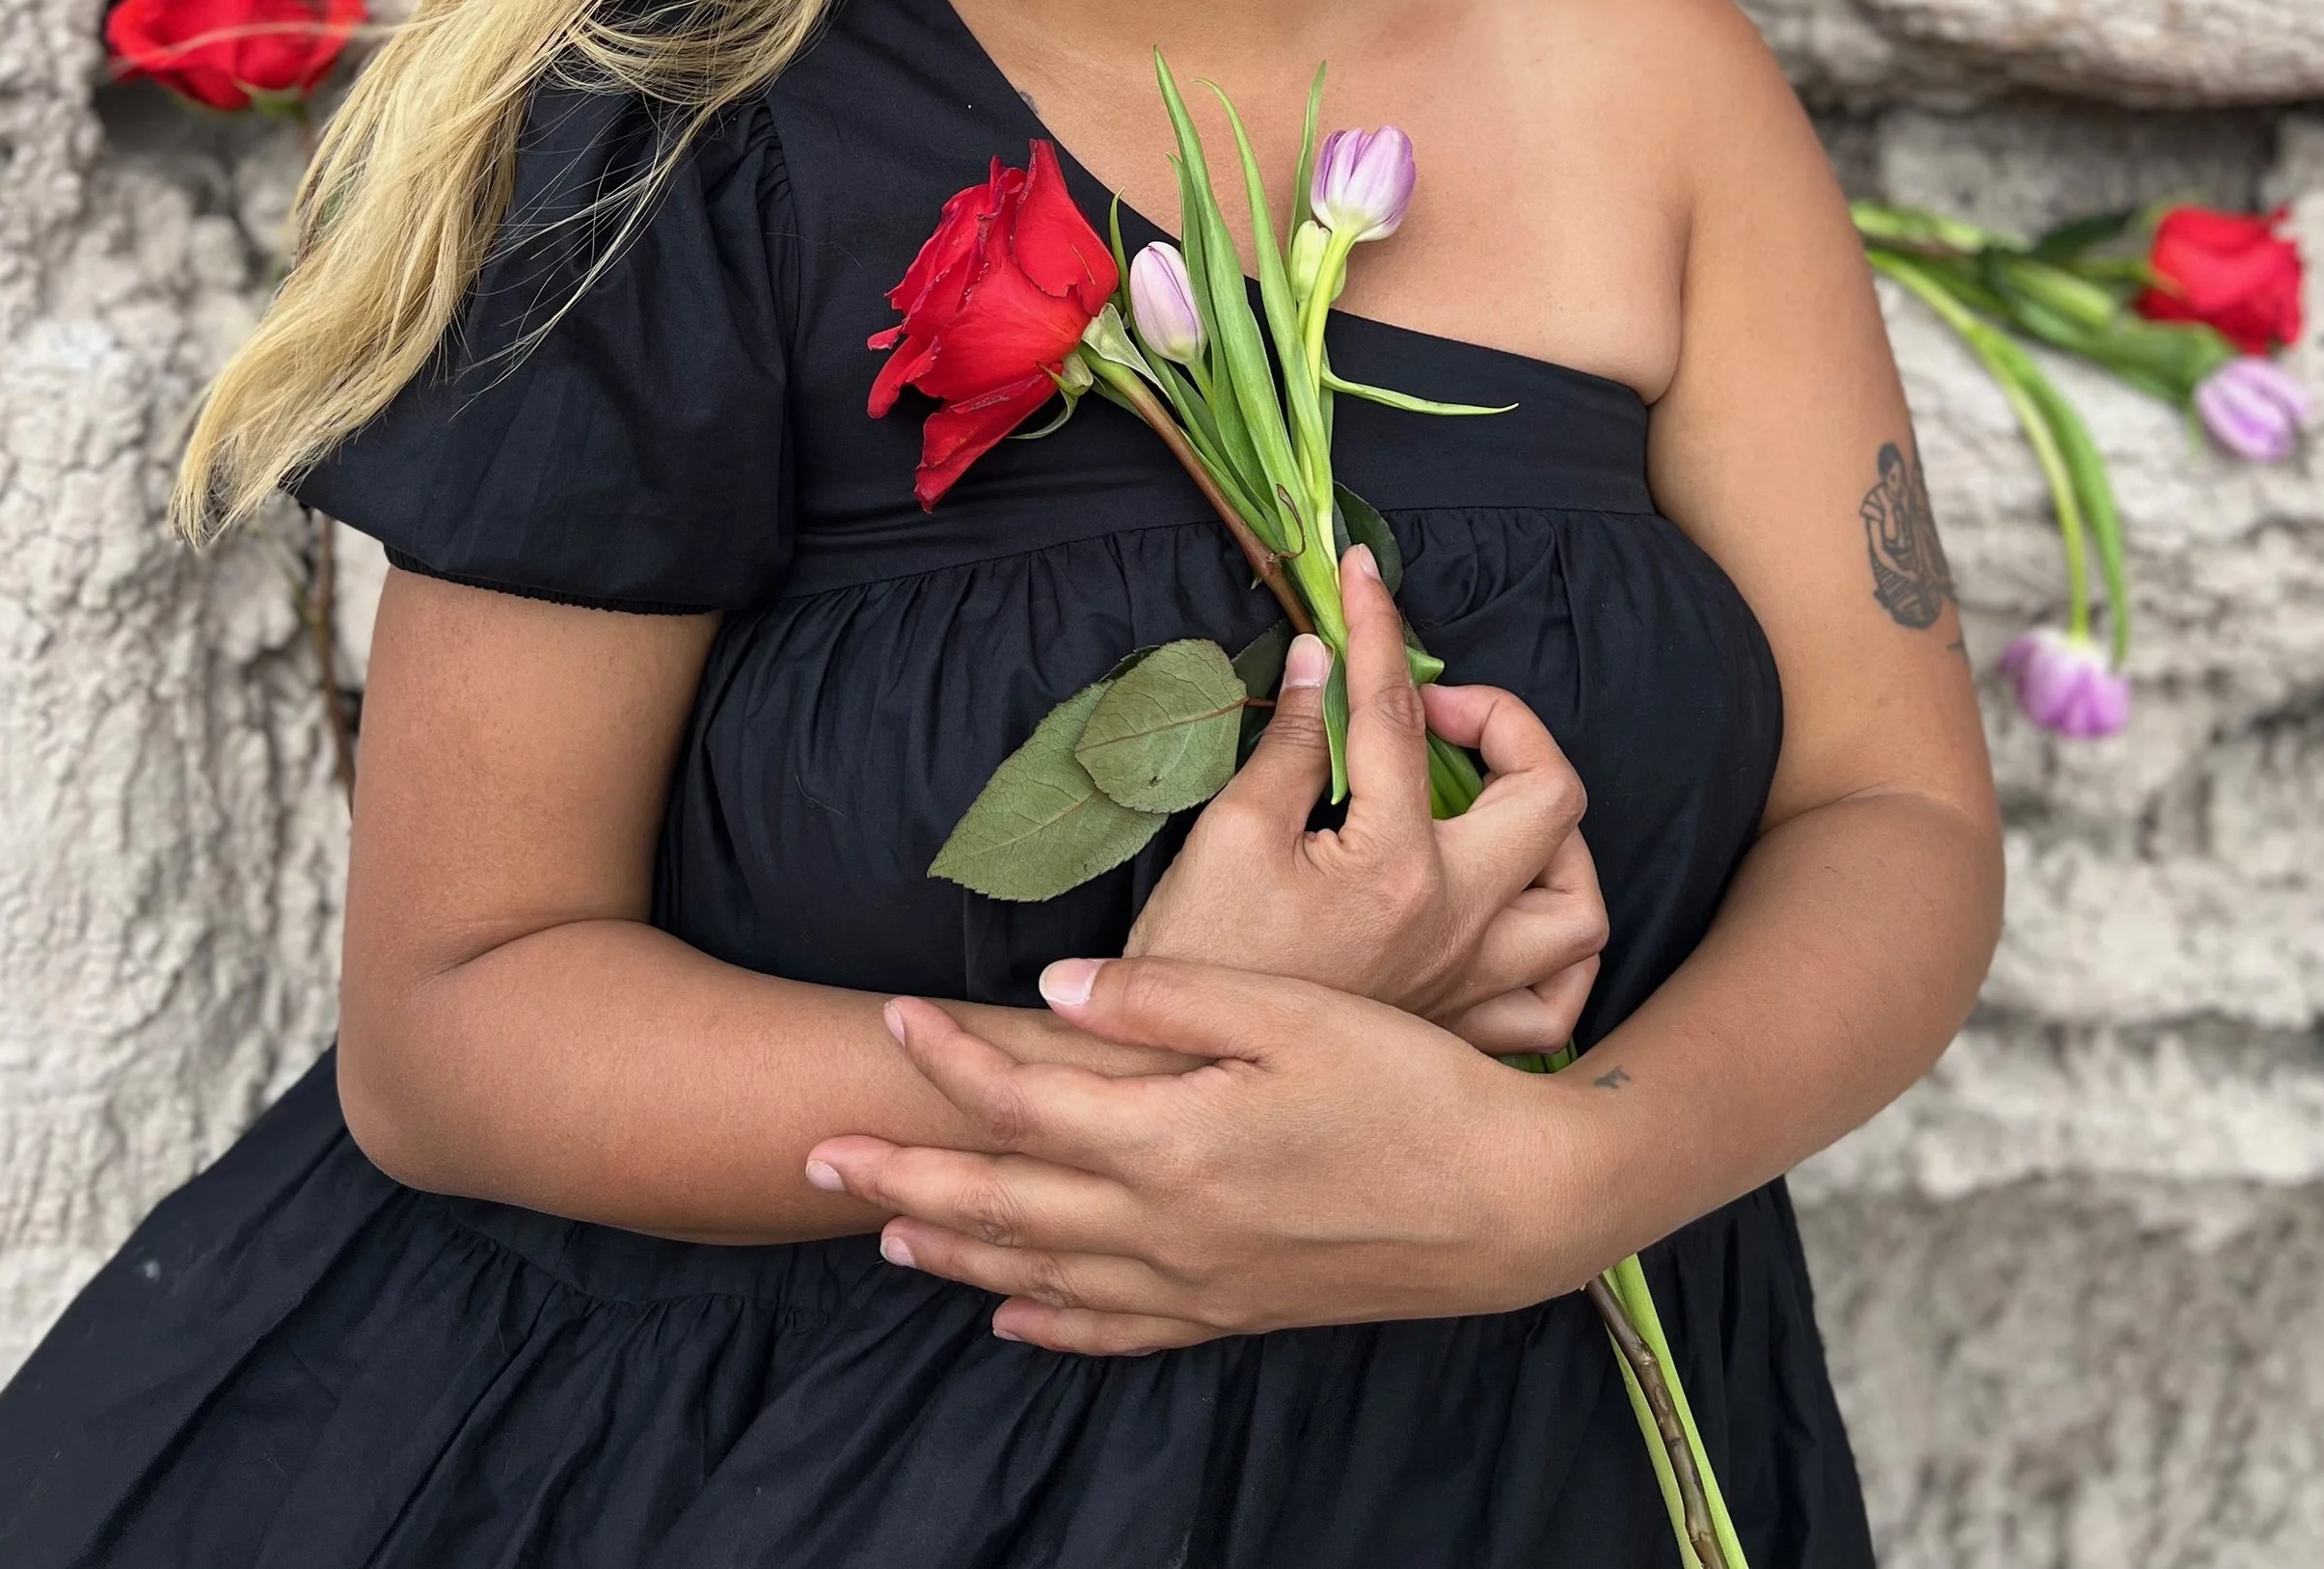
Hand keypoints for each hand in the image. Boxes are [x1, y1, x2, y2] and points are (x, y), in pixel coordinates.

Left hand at [806, 954, 1588, 1354]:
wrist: (1508, 1205)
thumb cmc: (1409, 1087)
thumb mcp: (1290, 1013)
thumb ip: (1164, 1002)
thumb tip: (1052, 993)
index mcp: (1171, 1139)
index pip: (1023, 1101)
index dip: (948, 1060)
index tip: (887, 1019)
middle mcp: (1164, 1226)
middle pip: (1001, 1203)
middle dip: (901, 1180)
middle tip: (815, 1160)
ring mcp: (1197, 1282)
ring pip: (1041, 1274)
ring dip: (953, 1253)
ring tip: (880, 1233)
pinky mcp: (1235, 1312)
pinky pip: (1116, 1331)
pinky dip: (1049, 1324)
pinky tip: (1009, 1318)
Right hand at [1125, 542, 1606, 1054]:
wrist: (1184, 1086)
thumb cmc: (1197, 961)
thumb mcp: (1229, 832)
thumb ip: (1294, 742)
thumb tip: (1328, 660)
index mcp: (1397, 865)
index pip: (1401, 717)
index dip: (1380, 632)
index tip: (1363, 578)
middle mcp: (1459, 923)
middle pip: (1549, 796)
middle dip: (1505, 724)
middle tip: (1432, 708)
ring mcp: (1472, 983)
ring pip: (1577, 903)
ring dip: (1552, 838)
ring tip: (1488, 806)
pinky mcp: (1465, 1031)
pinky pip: (1555, 999)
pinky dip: (1556, 950)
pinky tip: (1516, 912)